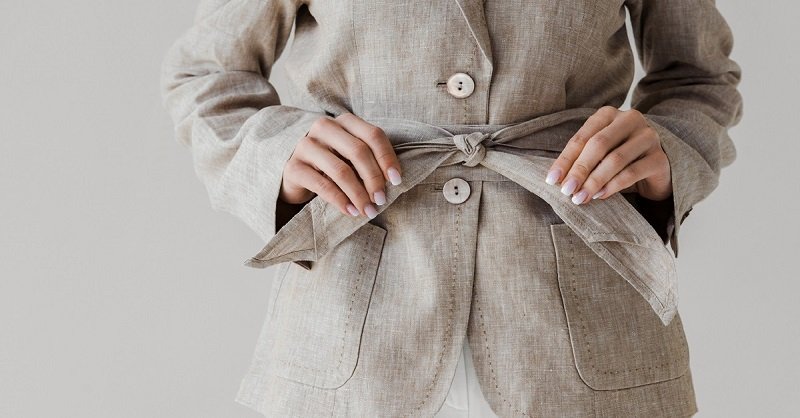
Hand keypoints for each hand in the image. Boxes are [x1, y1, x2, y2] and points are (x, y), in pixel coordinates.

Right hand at [279, 112, 402, 217]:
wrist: (297, 175)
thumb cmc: (333, 164)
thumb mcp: (352, 157)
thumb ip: (370, 159)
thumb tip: (394, 180)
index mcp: (344, 121)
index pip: (373, 135)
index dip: (387, 158)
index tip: (397, 181)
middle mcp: (324, 128)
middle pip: (358, 151)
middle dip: (374, 179)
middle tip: (381, 200)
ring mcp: (306, 146)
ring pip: (341, 170)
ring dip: (359, 194)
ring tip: (368, 210)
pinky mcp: (294, 167)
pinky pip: (322, 185)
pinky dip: (340, 201)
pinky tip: (351, 211)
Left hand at [544, 106, 671, 203]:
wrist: (655, 171)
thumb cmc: (619, 160)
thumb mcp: (597, 156)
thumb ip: (580, 160)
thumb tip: (556, 179)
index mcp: (608, 115)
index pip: (582, 137)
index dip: (565, 159)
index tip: (551, 180)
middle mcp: (630, 120)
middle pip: (599, 145)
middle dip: (579, 169)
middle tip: (566, 191)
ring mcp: (648, 137)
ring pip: (615, 159)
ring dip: (594, 181)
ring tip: (580, 197)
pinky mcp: (660, 158)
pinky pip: (632, 172)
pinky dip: (613, 186)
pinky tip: (600, 195)